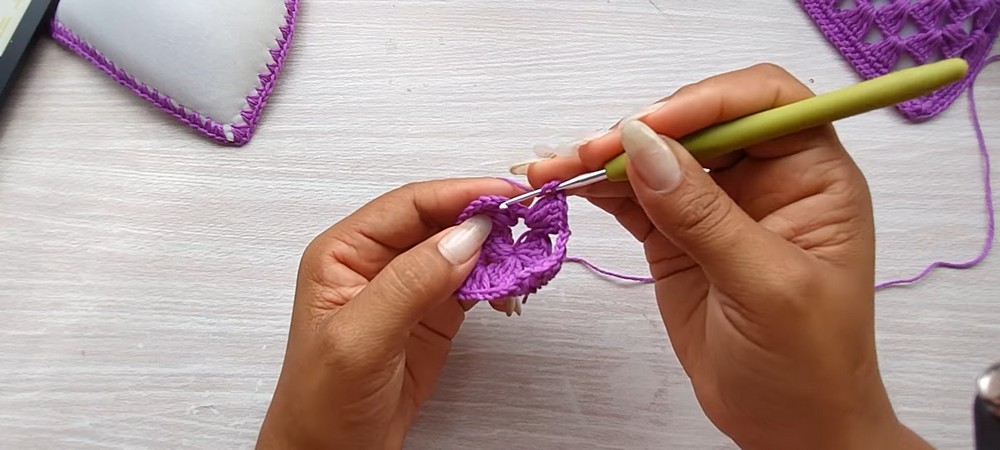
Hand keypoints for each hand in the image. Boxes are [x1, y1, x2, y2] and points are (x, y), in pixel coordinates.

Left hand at [256, 178, 520, 449]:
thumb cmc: (322, 403)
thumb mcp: (359, 339)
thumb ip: (409, 284)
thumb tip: (465, 236)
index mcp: (344, 252)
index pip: (408, 205)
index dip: (459, 194)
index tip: (506, 194)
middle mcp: (376, 262)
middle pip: (439, 220)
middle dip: (484, 217)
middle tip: (530, 218)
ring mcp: (408, 288)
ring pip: (460, 250)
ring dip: (496, 248)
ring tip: (530, 250)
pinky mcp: (433, 315)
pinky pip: (471, 283)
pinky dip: (497, 279)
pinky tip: (514, 283)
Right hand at [527, 64, 930, 448]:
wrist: (789, 427)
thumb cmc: (808, 365)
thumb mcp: (765, 287)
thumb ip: (703, 215)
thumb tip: (643, 146)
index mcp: (812, 176)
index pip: (761, 102)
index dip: (705, 101)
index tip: (649, 127)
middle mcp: (765, 179)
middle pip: (697, 123)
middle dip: (640, 131)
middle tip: (586, 154)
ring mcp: (716, 206)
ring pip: (657, 157)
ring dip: (605, 159)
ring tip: (553, 168)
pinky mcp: (677, 235)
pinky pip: (635, 197)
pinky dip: (600, 190)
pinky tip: (568, 187)